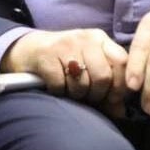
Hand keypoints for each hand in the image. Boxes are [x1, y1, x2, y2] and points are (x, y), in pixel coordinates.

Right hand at [1, 28, 129, 115]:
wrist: (27, 49)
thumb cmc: (64, 61)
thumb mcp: (88, 67)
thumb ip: (107, 87)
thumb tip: (121, 111)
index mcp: (100, 39)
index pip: (122, 62)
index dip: (120, 86)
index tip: (111, 98)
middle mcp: (85, 38)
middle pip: (103, 76)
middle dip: (96, 95)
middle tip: (87, 97)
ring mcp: (65, 45)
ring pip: (82, 83)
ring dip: (76, 95)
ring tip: (70, 90)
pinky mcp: (46, 55)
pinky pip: (60, 85)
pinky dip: (58, 92)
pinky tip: (54, 86)